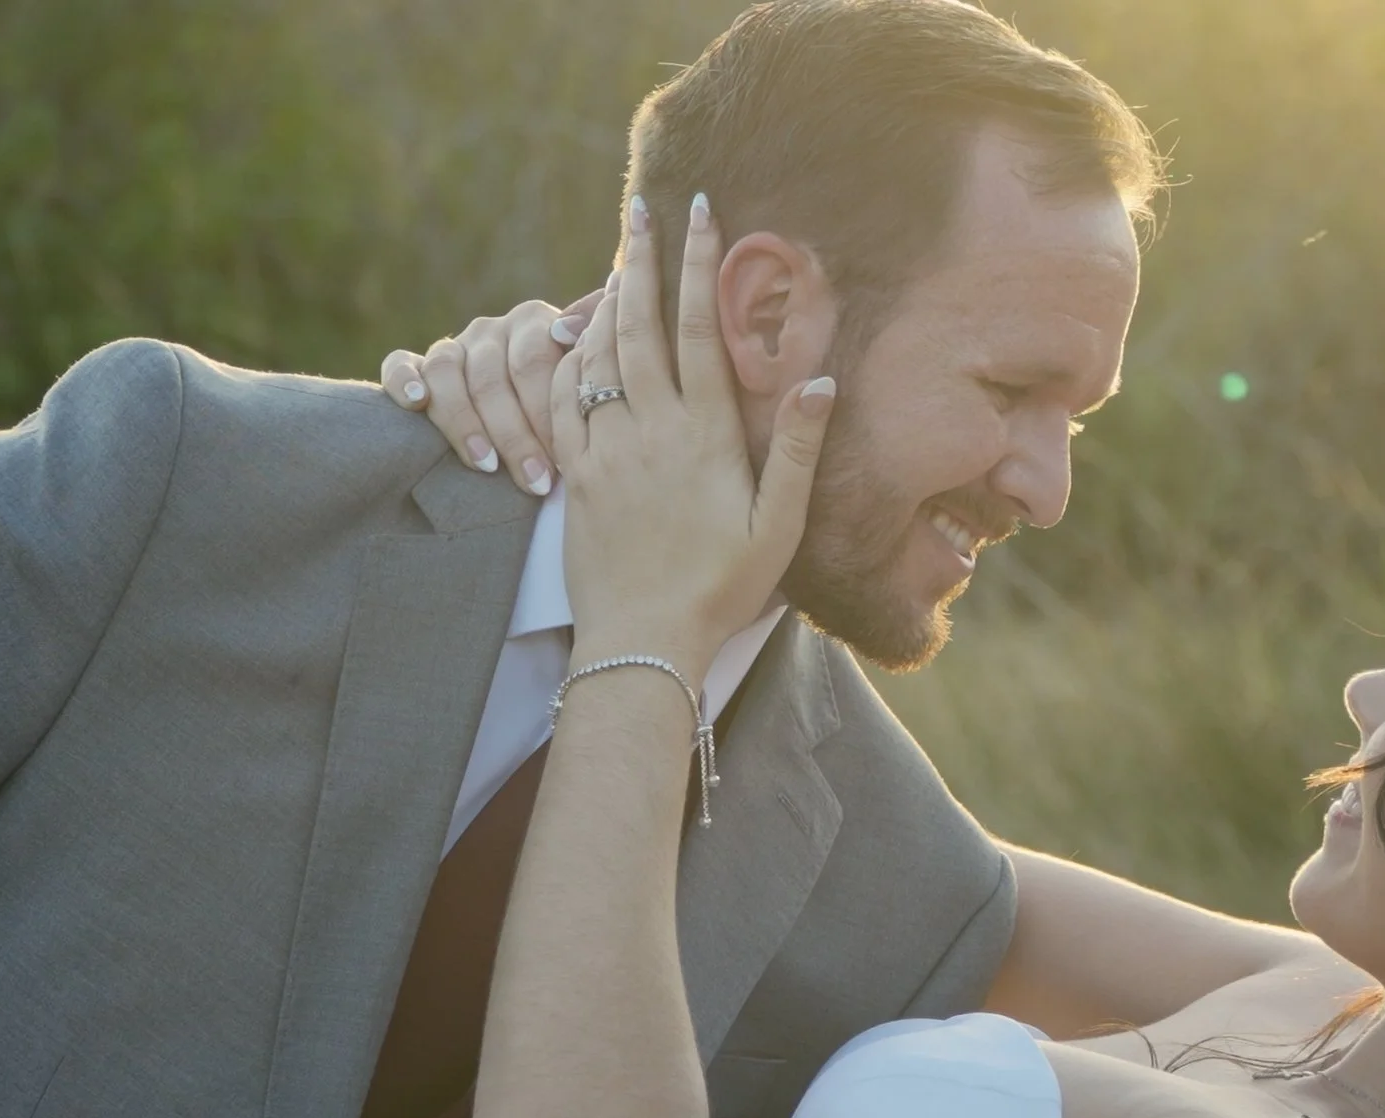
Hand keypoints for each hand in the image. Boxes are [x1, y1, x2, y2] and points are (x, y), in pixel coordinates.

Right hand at [380, 284, 608, 494]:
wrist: (530, 421)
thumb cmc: (573, 407)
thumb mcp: (593, 381)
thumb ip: (598, 354)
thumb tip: (594, 321)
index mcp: (536, 323)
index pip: (536, 362)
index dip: (548, 412)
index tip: (566, 460)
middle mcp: (493, 329)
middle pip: (495, 376)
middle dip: (517, 434)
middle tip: (538, 481)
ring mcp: (453, 346)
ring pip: (448, 375)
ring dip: (466, 423)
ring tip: (488, 466)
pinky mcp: (416, 366)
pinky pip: (400, 365)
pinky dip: (406, 381)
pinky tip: (418, 404)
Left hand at [550, 191, 833, 680]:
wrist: (643, 641)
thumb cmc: (722, 588)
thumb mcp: (778, 525)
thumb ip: (796, 449)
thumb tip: (820, 379)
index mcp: (705, 436)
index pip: (701, 330)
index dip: (700, 265)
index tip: (700, 212)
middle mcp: (650, 430)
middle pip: (640, 324)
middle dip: (642, 260)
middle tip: (640, 210)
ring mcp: (605, 449)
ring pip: (599, 353)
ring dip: (607, 300)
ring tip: (616, 260)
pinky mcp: (573, 472)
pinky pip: (564, 398)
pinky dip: (572, 356)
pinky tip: (579, 338)